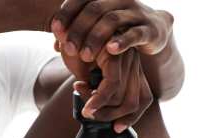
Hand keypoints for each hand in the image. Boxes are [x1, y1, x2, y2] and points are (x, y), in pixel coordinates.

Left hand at [51, 0, 172, 62]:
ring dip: (96, 38)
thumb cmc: (120, 31)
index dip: (67, 12)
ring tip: (85, 56)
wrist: (155, 30)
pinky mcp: (149, 29)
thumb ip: (78, 34)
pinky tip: (110, 50)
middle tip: (68, 48)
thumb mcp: (98, 30)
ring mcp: (136, 13)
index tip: (54, 29)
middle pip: (95, 9)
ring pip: (113, 20)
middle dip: (79, 29)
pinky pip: (135, 33)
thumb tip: (56, 45)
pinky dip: (122, 41)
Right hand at [56, 41, 152, 131]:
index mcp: (131, 69)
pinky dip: (97, 102)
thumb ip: (94, 91)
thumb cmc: (75, 49)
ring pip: (122, 100)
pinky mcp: (114, 56)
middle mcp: (133, 64)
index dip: (132, 118)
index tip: (117, 129)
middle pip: (133, 104)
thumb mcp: (87, 74)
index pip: (143, 99)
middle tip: (90, 114)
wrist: (66, 25)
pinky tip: (86, 106)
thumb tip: (92, 113)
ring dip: (101, 111)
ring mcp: (126, 59)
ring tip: (84, 105)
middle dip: (111, 117)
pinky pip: (111, 88)